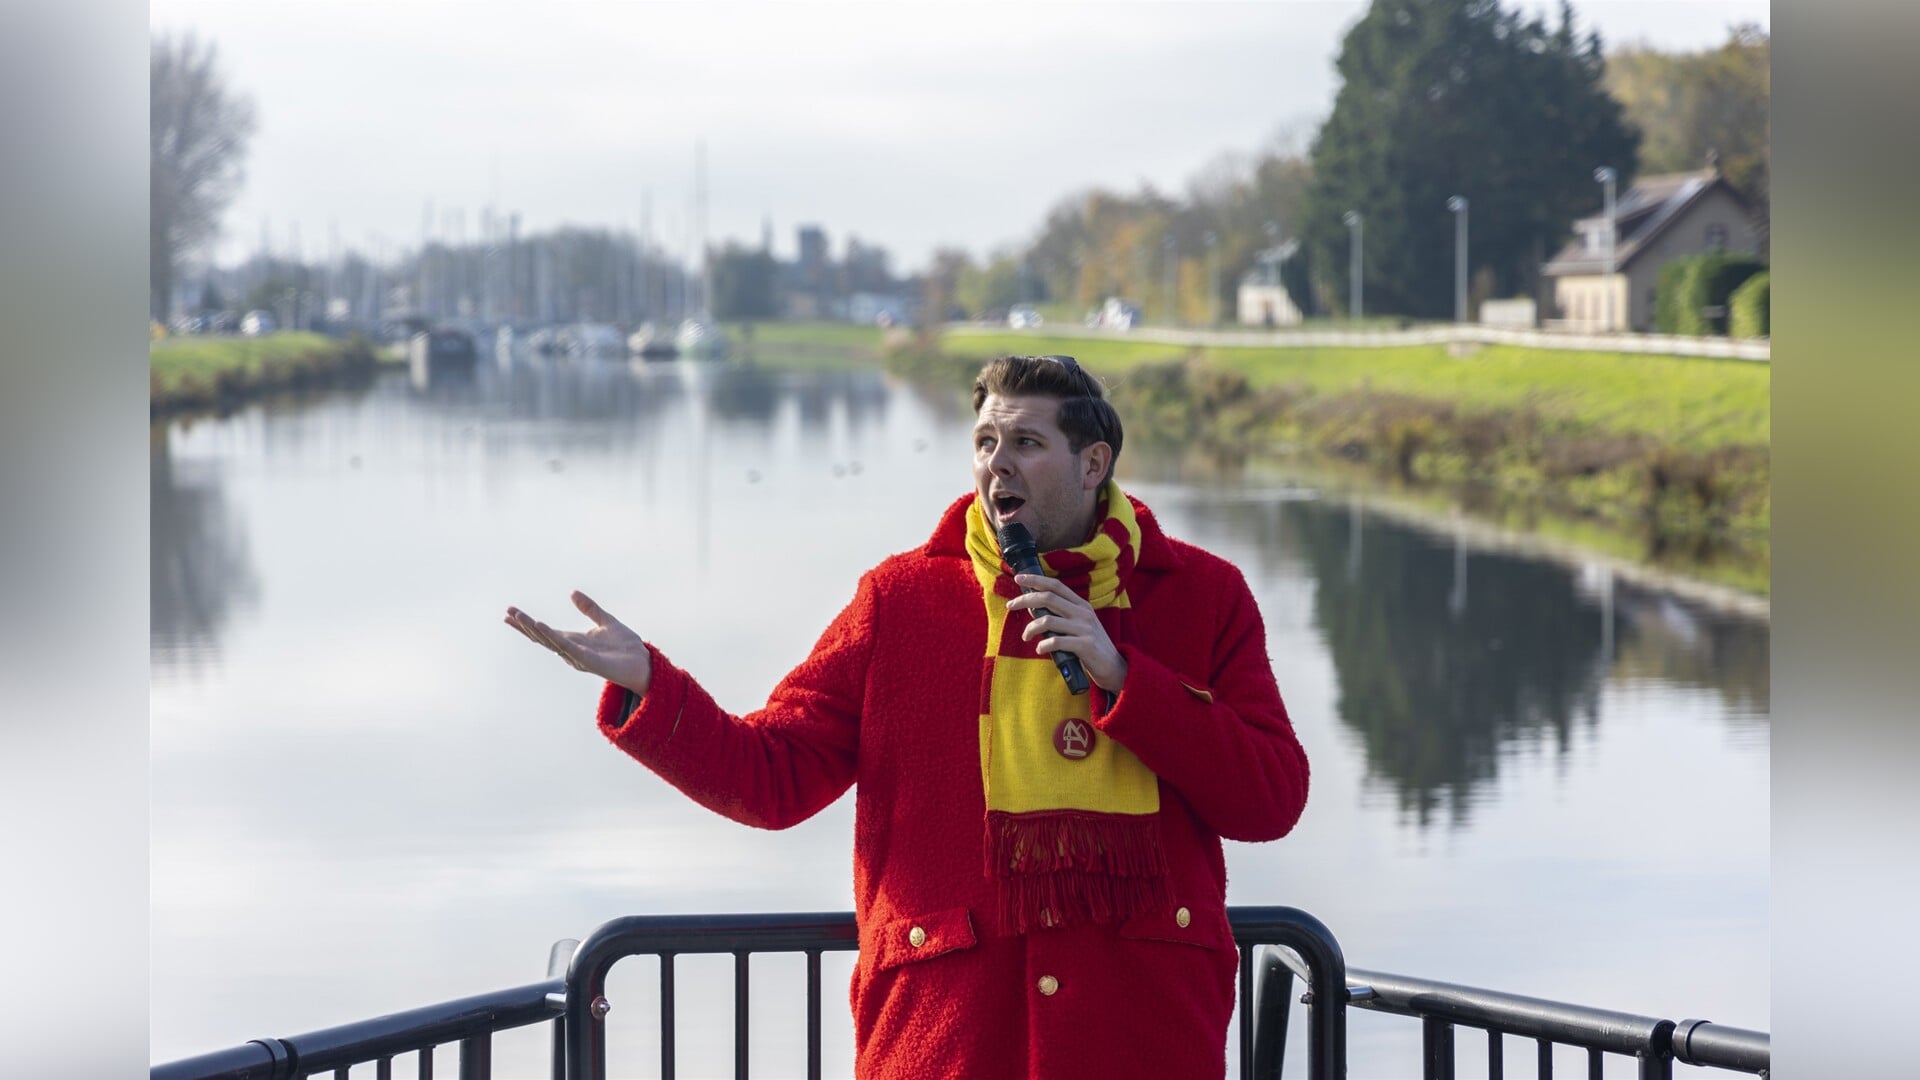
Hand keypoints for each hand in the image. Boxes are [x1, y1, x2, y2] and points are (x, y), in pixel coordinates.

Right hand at [504, 591, 652, 695]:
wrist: (643, 663)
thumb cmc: (625, 647)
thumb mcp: (605, 621)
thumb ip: (589, 608)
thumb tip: (572, 593)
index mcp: (573, 640)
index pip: (544, 632)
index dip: (527, 623)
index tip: (510, 613)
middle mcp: (572, 650)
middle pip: (542, 637)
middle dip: (525, 626)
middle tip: (508, 613)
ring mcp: (579, 657)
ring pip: (552, 642)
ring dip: (535, 630)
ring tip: (521, 618)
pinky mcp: (590, 661)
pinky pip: (569, 648)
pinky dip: (555, 638)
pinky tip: (542, 627)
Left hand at [1009, 574, 1128, 692]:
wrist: (1114, 667)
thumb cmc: (1090, 647)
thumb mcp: (1077, 626)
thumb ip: (1059, 616)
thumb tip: (1032, 607)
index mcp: (1081, 605)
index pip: (1056, 585)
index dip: (1036, 580)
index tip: (1019, 578)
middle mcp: (1083, 613)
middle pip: (1048, 598)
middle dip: (1025, 599)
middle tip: (1010, 606)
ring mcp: (1085, 628)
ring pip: (1048, 620)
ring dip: (1031, 628)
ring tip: (1025, 636)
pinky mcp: (1085, 645)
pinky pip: (1057, 641)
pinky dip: (1043, 645)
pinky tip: (1040, 649)